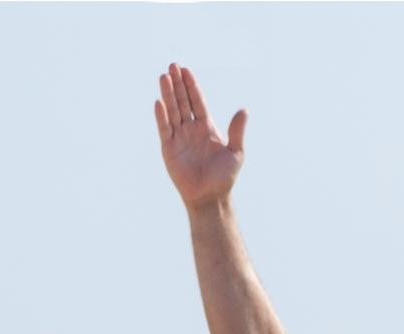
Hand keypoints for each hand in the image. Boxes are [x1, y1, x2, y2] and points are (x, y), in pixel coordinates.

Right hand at [154, 63, 244, 208]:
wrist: (210, 198)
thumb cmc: (224, 178)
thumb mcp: (236, 153)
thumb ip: (237, 131)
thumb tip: (244, 110)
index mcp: (207, 128)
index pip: (198, 102)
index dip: (192, 86)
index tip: (186, 70)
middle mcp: (191, 130)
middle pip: (183, 102)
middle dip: (178, 84)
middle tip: (172, 66)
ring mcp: (179, 138)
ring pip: (173, 111)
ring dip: (168, 95)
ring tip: (164, 77)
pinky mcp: (169, 150)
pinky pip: (164, 129)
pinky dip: (162, 116)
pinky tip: (159, 102)